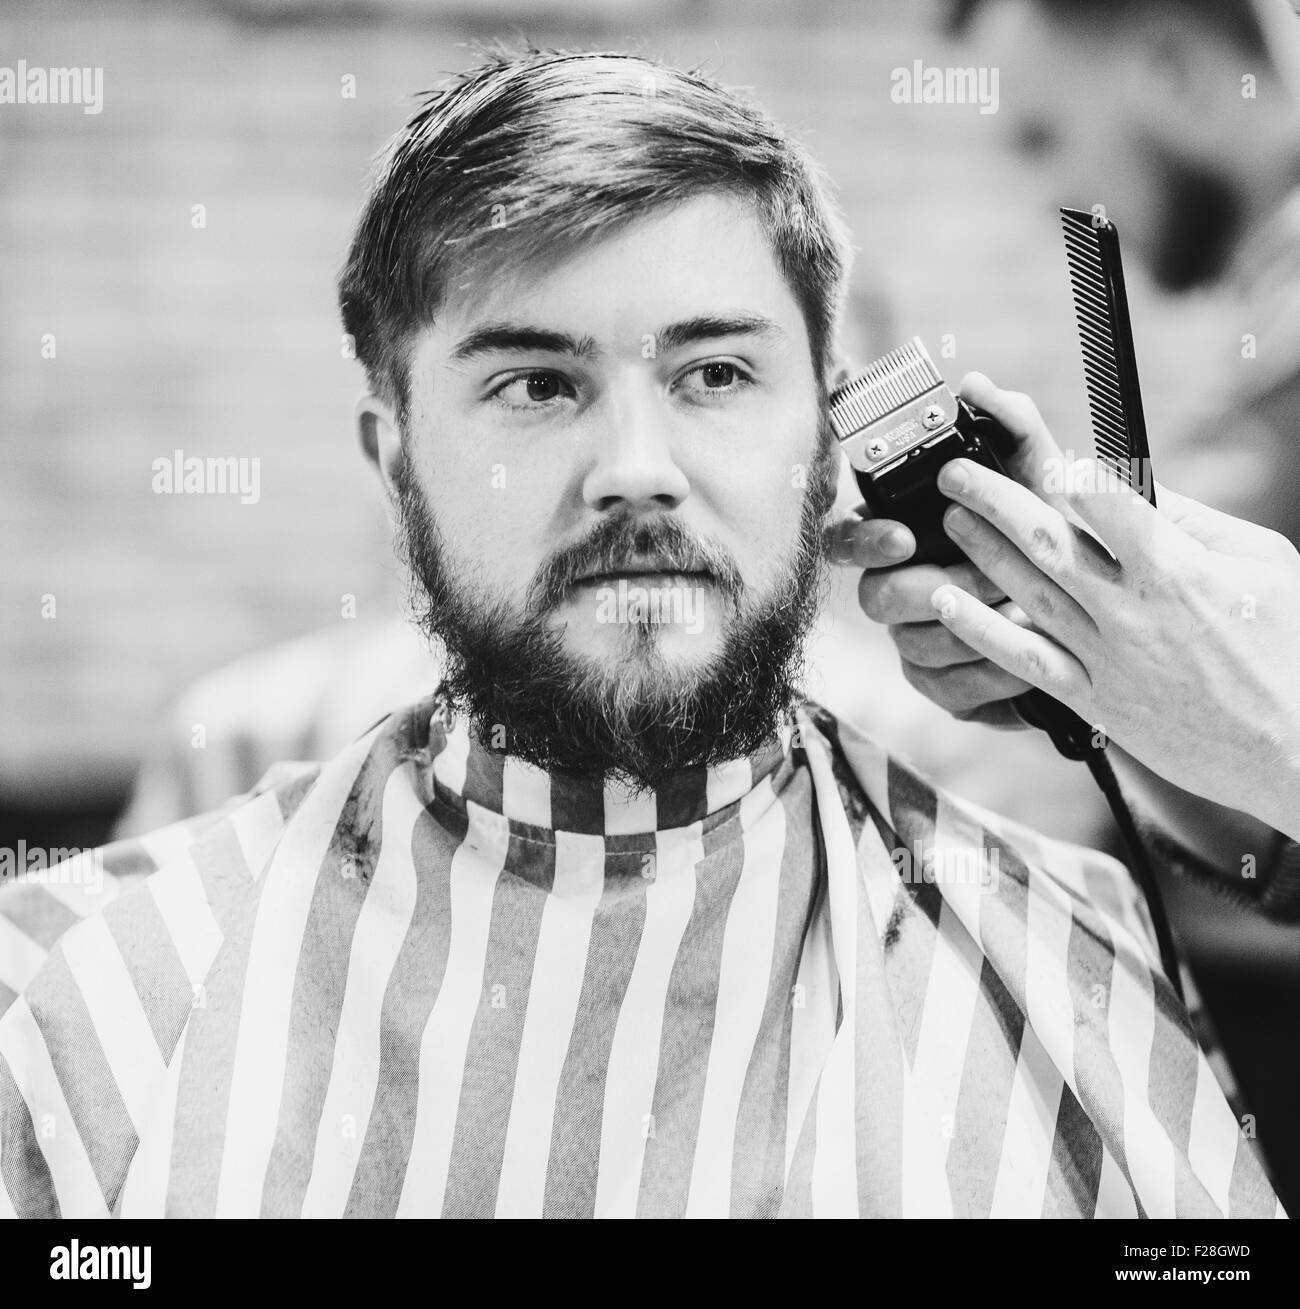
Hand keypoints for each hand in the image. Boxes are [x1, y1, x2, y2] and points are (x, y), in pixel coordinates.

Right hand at [825, 376, 1080, 728]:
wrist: (1105, 610)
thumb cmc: (1057, 532)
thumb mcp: (1044, 474)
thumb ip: (1012, 423)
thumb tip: (975, 382)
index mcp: (904, 536)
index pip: (846, 539)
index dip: (863, 541)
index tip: (903, 537)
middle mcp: (898, 588)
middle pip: (875, 598)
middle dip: (930, 590)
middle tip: (981, 582)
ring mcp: (915, 641)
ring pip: (913, 647)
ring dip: (969, 632)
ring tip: (1021, 616)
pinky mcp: (943, 688)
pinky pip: (947, 690)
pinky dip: (989, 676)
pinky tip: (1026, 663)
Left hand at [929, 374, 1299, 841]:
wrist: (1294, 750)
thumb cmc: (1291, 646)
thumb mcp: (1265, 562)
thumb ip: (1194, 522)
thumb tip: (1137, 484)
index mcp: (1179, 570)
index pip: (1110, 504)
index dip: (1068, 472)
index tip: (1037, 447)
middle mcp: (1133, 612)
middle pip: (1048, 543)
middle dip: (995, 500)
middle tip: (955, 472)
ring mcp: (1108, 659)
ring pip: (1026, 594)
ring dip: (980, 551)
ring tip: (949, 517)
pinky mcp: (1093, 699)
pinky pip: (1023, 660)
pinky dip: (980, 629)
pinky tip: (944, 602)